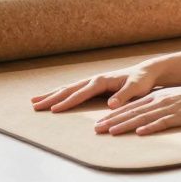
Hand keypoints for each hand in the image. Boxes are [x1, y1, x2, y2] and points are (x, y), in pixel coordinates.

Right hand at [30, 63, 162, 112]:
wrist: (146, 72)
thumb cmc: (141, 81)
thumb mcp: (136, 89)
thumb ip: (123, 96)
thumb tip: (111, 105)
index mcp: (102, 81)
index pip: (81, 93)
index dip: (67, 102)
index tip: (53, 109)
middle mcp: (94, 79)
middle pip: (68, 89)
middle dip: (51, 97)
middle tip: (34, 105)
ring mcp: (93, 81)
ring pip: (68, 88)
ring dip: (52, 94)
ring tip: (34, 100)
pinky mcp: (94, 85)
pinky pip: (73, 90)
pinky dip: (61, 94)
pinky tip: (52, 98)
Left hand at [93, 83, 180, 135]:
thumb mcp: (171, 98)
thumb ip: (156, 106)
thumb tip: (140, 117)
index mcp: (156, 97)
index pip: (130, 107)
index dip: (113, 116)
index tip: (99, 123)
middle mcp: (159, 101)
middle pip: (132, 112)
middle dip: (112, 121)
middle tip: (96, 129)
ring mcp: (169, 108)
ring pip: (143, 117)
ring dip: (126, 125)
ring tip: (111, 132)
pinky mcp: (180, 116)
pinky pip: (163, 122)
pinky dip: (151, 127)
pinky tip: (140, 132)